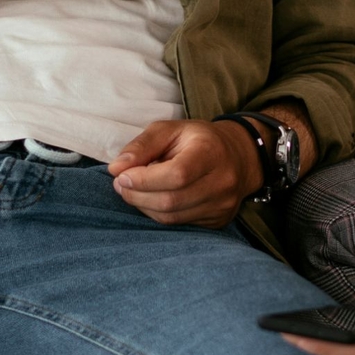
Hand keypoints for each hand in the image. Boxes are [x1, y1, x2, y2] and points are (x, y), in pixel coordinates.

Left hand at [109, 119, 262, 227]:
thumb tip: (116, 168)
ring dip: (144, 207)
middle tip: (121, 185)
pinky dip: (159, 214)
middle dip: (137, 196)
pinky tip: (154, 199)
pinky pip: (179, 225)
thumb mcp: (169, 130)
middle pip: (171, 200)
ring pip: (172, 217)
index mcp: (211, 152)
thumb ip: (141, 146)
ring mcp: (223, 205)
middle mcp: (223, 182)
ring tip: (135, 191)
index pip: (176, 175)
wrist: (238, 157)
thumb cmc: (197, 140)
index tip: (121, 176)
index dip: (143, 180)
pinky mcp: (218, 221)